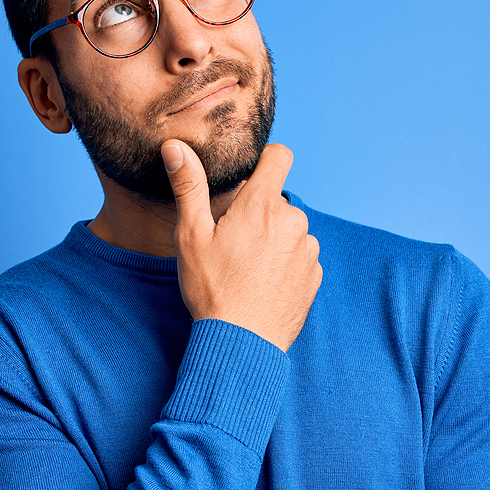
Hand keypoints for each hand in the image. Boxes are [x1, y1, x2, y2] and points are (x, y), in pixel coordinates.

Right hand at [161, 141, 321, 351]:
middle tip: (233, 243)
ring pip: (290, 230)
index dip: (264, 160)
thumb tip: (175, 146)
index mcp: (262, 205)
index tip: (250, 178)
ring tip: (248, 269)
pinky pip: (300, 257)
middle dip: (259, 213)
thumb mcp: (191, 235)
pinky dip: (285, 264)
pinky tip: (262, 284)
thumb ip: (188, 186)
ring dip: (274, 240)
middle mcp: (293, 221)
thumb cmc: (212, 289)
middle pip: (278, 201)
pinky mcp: (314, 275)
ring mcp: (307, 249)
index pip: (279, 156)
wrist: (242, 343)